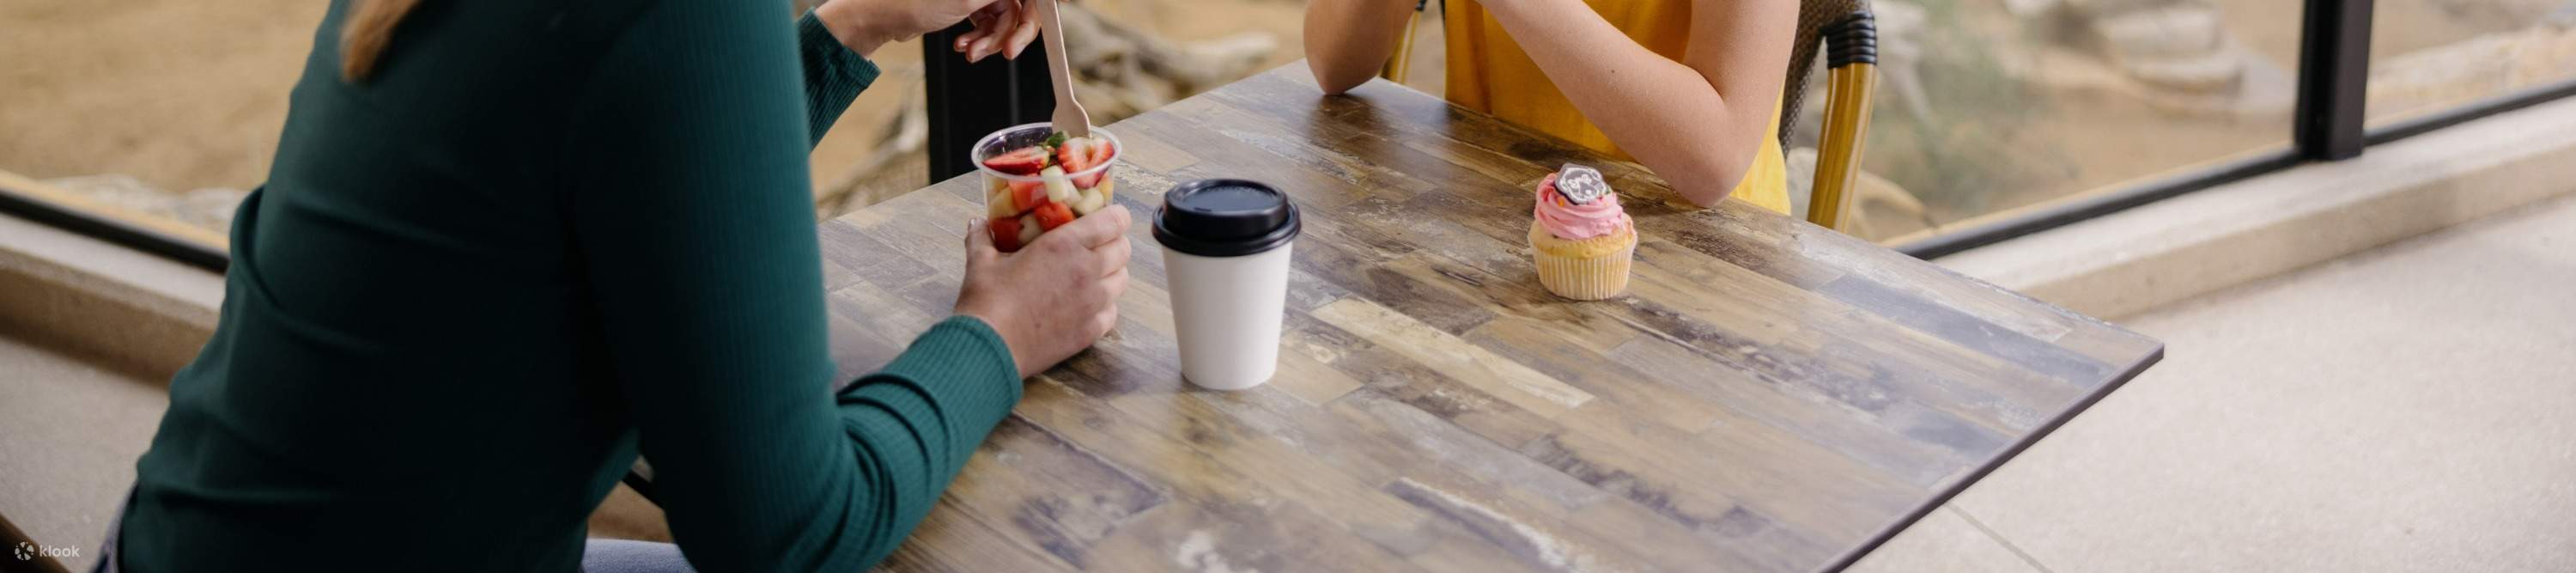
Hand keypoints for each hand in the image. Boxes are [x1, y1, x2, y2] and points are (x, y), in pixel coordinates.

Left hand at [815, 0, 1042, 60]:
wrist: (880, 18)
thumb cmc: (911, 1)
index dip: (1034, 10)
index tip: (1030, 28)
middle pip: (1018, 5)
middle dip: (1010, 32)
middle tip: (1007, 52)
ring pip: (1002, 19)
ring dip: (990, 41)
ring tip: (971, 52)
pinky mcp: (967, 3)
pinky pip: (987, 25)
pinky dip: (979, 39)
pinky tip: (964, 47)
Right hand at [953, 205, 1132, 378]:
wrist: (990, 347)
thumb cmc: (987, 300)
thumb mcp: (981, 261)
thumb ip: (982, 237)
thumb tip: (977, 222)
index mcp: (1065, 245)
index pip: (1115, 220)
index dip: (1116, 215)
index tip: (1107, 216)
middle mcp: (1088, 270)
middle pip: (1124, 249)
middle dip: (1114, 243)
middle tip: (1096, 245)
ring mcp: (1094, 303)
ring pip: (1122, 280)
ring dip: (1111, 273)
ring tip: (1092, 275)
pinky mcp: (1092, 331)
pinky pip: (1113, 311)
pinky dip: (1105, 305)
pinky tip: (1085, 305)